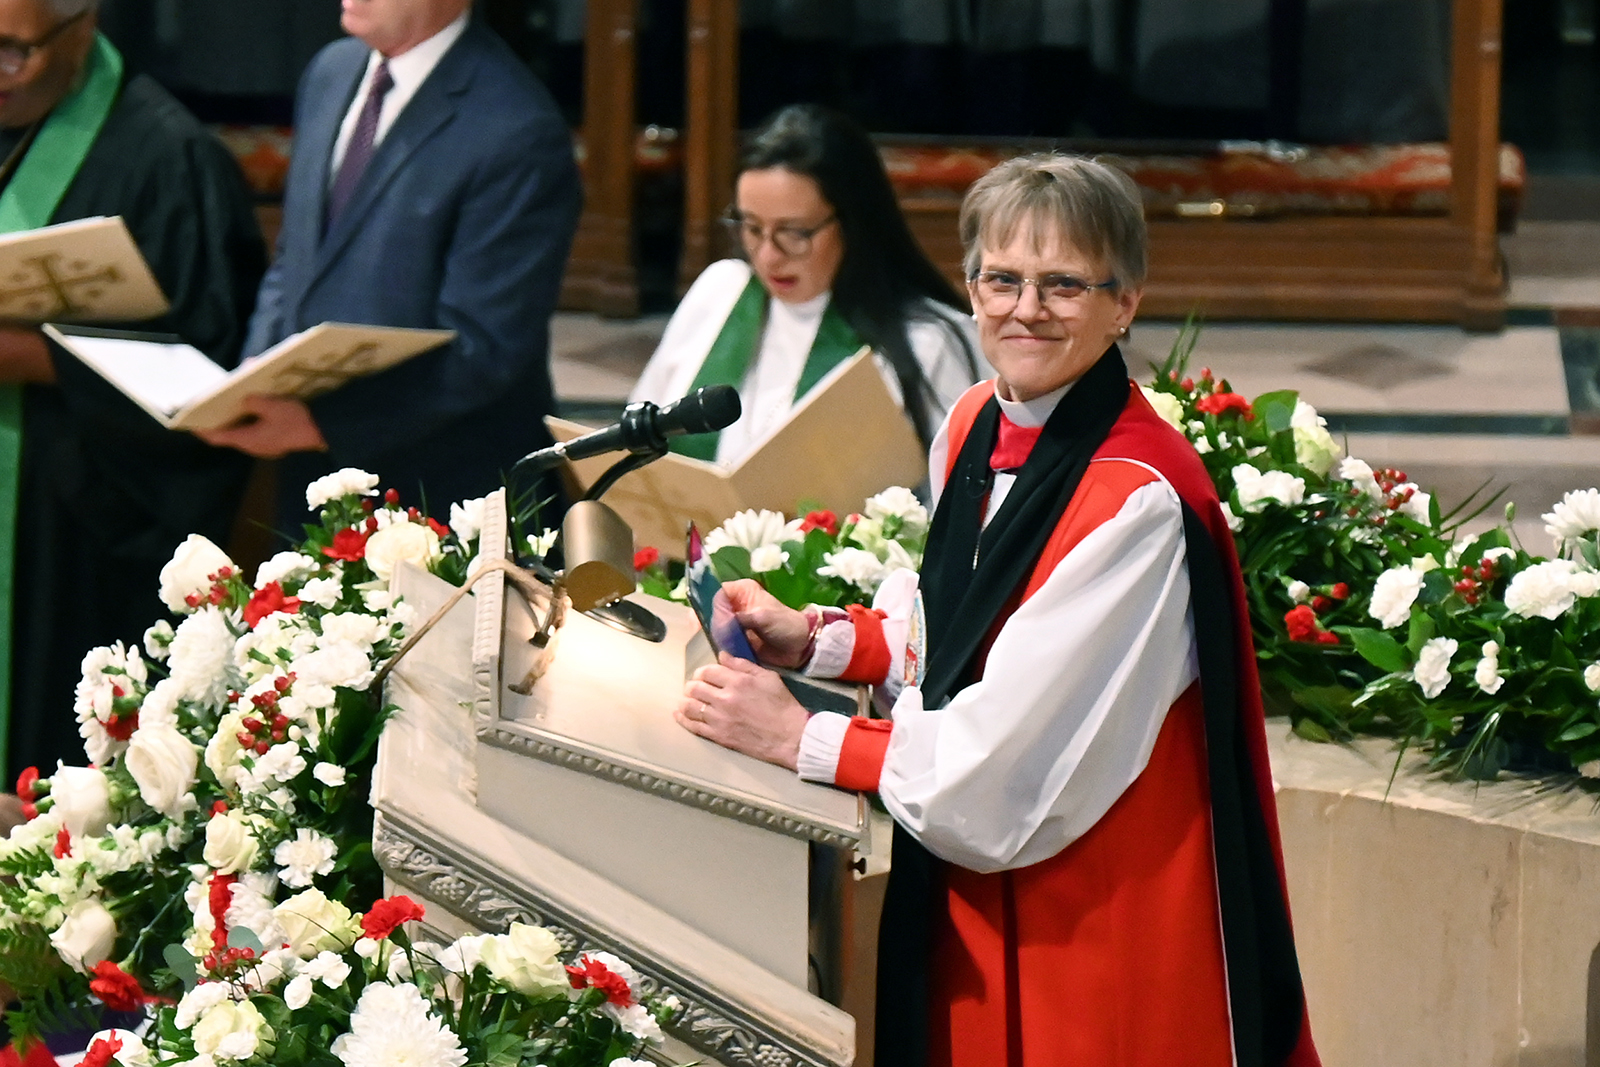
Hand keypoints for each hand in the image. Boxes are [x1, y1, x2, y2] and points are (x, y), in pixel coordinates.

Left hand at [194, 395, 327, 457]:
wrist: (325, 431)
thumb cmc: (297, 421)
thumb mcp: (273, 406)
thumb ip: (253, 401)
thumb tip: (244, 398)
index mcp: (249, 439)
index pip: (217, 437)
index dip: (202, 429)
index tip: (188, 420)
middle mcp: (254, 445)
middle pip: (229, 433)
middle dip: (220, 418)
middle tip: (209, 403)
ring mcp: (265, 444)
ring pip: (243, 430)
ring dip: (236, 416)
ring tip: (229, 400)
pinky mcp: (275, 440)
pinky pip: (255, 429)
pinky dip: (250, 417)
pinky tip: (252, 403)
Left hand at [675, 652, 809, 769]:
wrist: (789, 737)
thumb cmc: (782, 705)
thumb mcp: (768, 677)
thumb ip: (743, 665)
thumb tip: (722, 655)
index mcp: (738, 681)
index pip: (708, 671)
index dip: (703, 671)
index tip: (705, 674)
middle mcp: (725, 699)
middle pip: (694, 687)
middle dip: (693, 684)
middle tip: (697, 686)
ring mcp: (719, 719)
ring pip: (689, 706)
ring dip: (686, 700)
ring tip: (688, 699)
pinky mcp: (719, 736)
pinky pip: (693, 726)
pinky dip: (682, 718)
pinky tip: (679, 714)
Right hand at [722, 578, 810, 667]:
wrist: (798, 646)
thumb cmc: (786, 625)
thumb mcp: (765, 617)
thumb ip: (742, 617)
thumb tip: (724, 623)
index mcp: (742, 590)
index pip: (719, 594)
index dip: (718, 608)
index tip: (724, 623)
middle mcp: (735, 603)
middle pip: (715, 611)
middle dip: (719, 625)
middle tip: (728, 638)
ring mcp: (734, 620)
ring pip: (716, 627)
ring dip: (721, 637)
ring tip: (733, 645)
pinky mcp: (736, 636)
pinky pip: (722, 640)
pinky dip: (725, 646)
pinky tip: (732, 651)